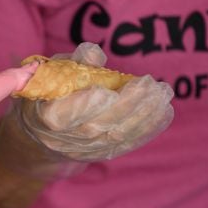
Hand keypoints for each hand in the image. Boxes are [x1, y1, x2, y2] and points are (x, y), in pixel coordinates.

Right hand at [1, 43, 173, 171]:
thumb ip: (75, 62)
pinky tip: (164, 112)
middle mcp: (64, 139)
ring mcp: (84, 150)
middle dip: (128, 105)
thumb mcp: (55, 71)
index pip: (65, 115)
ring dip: (144, 116)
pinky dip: (148, 129)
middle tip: (152, 85)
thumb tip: (94, 53)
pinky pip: (127, 143)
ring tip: (164, 95)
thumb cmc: (51, 91)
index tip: (109, 91)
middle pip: (98, 125)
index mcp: (46, 115)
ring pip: (117, 136)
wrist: (42, 132)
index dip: (87, 105)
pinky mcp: (101, 154)